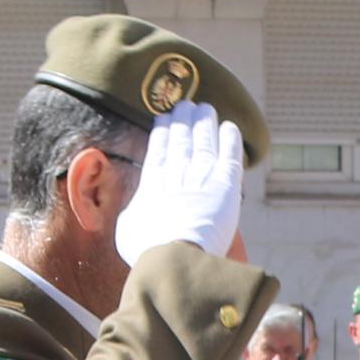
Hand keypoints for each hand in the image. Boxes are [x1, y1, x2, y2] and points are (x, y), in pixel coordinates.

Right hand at [113, 103, 246, 263]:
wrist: (174, 254)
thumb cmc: (147, 249)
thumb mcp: (128, 229)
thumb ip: (133, 213)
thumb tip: (133, 210)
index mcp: (153, 182)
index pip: (159, 149)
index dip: (163, 132)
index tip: (164, 117)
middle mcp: (177, 174)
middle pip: (181, 139)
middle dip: (183, 120)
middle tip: (186, 104)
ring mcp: (202, 177)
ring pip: (205, 142)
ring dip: (205, 123)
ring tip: (206, 108)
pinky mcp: (226, 185)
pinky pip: (229, 156)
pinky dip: (230, 140)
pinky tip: (231, 127)